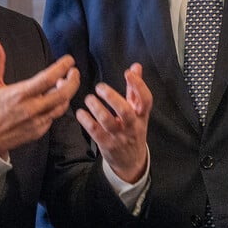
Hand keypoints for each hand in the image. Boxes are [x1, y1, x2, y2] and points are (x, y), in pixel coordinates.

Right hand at [0, 39, 79, 156]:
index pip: (48, 78)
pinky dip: (57, 106)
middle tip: (74, 72)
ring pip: (61, 106)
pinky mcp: (38, 131)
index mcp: (20, 94)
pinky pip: (53, 117)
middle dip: (73, 81)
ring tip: (64, 84)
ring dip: (67, 94)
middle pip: (63, 94)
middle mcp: (31, 108)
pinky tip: (54, 100)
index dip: (63, 67)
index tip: (68, 60)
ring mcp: (37, 121)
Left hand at [76, 64, 151, 182]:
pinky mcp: (106, 144)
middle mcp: (132, 126)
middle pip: (125, 111)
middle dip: (112, 97)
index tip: (128, 73)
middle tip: (100, 87)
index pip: (146, 100)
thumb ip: (135, 89)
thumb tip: (136, 66)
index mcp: (142, 115)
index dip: (139, 85)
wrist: (131, 162)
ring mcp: (119, 136)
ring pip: (108, 121)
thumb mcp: (138, 111)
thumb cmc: (132, 130)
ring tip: (89, 99)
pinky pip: (95, 131)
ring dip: (96, 108)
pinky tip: (81, 112)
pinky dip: (86, 120)